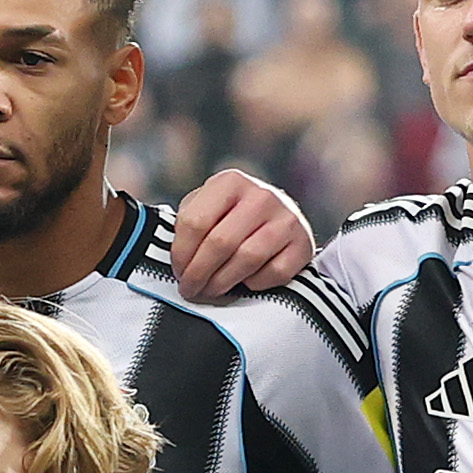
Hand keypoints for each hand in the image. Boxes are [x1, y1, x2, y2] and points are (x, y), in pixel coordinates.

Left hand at [166, 166, 313, 295]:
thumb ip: (188, 223)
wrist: (281, 220)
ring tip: (211, 291)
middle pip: (220, 243)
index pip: (195, 222)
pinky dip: (254, 284)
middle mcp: (261, 195)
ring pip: (246, 259)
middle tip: (190, 289)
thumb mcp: (207, 208)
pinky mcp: (302, 244)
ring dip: (222, 283)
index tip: (178, 272)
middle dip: (198, 273)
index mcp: (230, 182)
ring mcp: (286, 218)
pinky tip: (244, 281)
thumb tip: (170, 256)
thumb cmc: (232, 218)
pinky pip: (272, 274)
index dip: (181, 254)